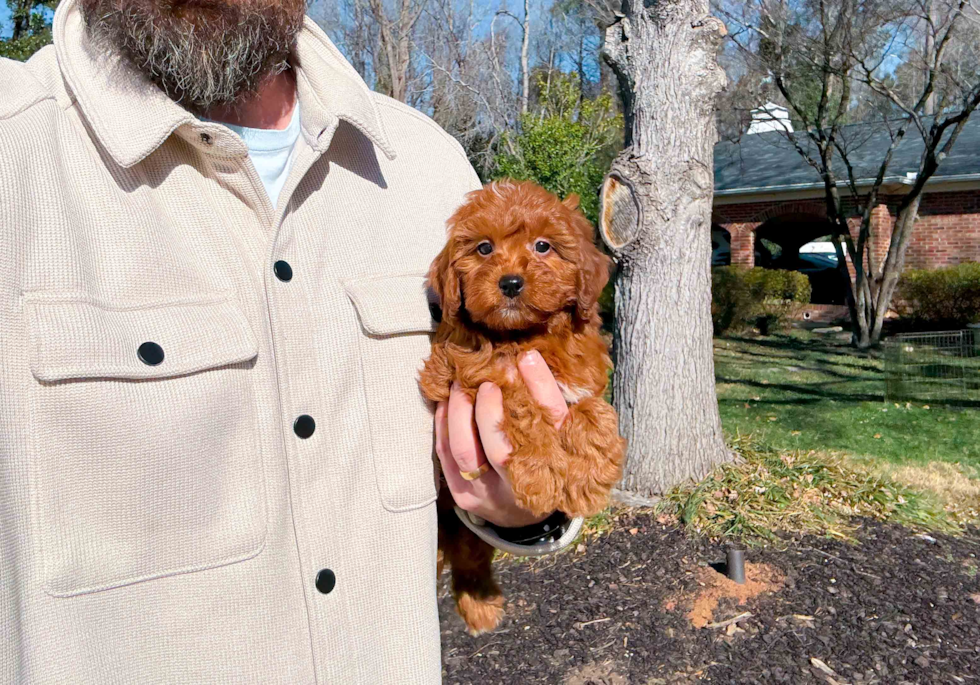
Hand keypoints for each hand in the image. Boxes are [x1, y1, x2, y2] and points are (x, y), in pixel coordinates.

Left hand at [435, 350, 568, 527]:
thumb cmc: (547, 464)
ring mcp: (488, 495)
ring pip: (465, 451)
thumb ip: (550, 407)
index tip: (528, 357)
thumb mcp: (561, 439)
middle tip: (486, 381)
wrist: (525, 516)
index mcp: (558, 470)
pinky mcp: (463, 496)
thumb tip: (529, 358)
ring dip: (459, 412)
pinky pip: (446, 455)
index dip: (541, 388)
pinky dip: (443, 424)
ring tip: (459, 384)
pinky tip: (446, 403)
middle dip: (488, 410)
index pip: (551, 425)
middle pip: (500, 449)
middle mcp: (523, 489)